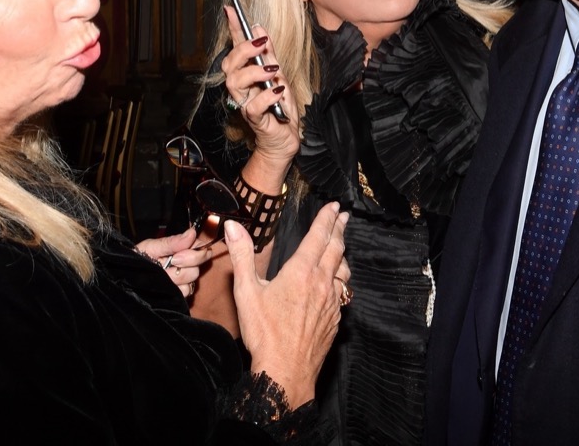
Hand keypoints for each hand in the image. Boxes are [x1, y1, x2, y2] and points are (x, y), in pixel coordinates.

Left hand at [135, 226, 210, 298]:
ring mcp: (183, 279)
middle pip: (199, 265)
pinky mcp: (179, 292)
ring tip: (162, 274)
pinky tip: (165, 285)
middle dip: (184, 264)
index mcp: (181, 249)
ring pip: (192, 278)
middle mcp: (185, 263)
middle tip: (169, 263)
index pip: (201, 247)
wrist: (126, 275)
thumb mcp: (152, 247)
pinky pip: (186, 291)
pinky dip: (175, 289)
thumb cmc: (138, 257)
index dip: (195, 252)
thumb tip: (192, 232)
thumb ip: (172, 242)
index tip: (177, 256)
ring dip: (176, 277)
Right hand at [220, 5, 299, 166]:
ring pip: (235, 83)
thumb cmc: (280, 108)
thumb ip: (269, 54)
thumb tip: (259, 30)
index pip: (236, 48)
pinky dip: (265, 95)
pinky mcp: (255, 120)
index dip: (233, 29)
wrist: (285, 139)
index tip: (231, 10)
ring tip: (272, 70)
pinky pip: (253, 106)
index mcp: (247, 75)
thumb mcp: (280, 75)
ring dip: (254, 71)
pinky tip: (278, 90)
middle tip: (261, 43)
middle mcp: (242, 88)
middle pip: (229, 65)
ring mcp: (245, 103)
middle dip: (243, 50)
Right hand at [226, 202, 349, 408]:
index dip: (327, 219)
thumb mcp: (246, 292)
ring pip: (343, 270)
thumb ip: (242, 256)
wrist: (286, 372)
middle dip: (339, 230)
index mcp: (301, 272)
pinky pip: (342, 293)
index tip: (333, 206)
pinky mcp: (335, 319)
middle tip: (343, 217)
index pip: (319, 237)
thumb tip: (234, 226)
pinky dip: (340, 279)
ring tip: (341, 245)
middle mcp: (322, 284)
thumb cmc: (264, 333)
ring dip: (342, 253)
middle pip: (336, 249)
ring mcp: (332, 303)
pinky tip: (335, 283)